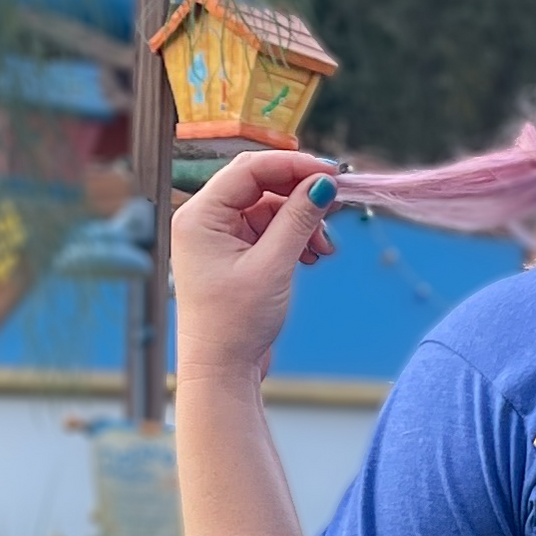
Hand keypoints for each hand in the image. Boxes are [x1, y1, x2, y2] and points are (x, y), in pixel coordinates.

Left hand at [171, 151, 337, 379]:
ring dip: (303, 222)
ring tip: (324, 248)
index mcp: (200, 216)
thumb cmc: (235, 323)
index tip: (331, 173)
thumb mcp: (273, 266)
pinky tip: (314, 255)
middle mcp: (205, 221)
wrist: (222, 370)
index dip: (293, 166)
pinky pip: (271, 231)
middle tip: (336, 204)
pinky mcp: (236, 255)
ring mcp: (220, 238)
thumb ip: (298, 219)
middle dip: (301, 195)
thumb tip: (322, 184)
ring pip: (271, 209)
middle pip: (261, 185)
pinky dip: (295, 237)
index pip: (250, 169)